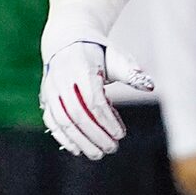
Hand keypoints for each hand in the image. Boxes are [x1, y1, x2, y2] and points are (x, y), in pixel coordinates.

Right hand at [38, 39, 151, 159]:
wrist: (66, 39)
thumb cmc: (97, 51)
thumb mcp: (115, 56)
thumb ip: (131, 72)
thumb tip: (149, 86)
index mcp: (82, 67)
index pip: (93, 100)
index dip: (107, 121)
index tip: (121, 135)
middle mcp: (62, 79)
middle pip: (77, 113)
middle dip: (94, 135)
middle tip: (111, 149)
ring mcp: (51, 88)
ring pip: (62, 119)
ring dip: (79, 140)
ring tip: (97, 154)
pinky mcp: (46, 96)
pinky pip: (51, 120)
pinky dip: (62, 137)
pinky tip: (77, 150)